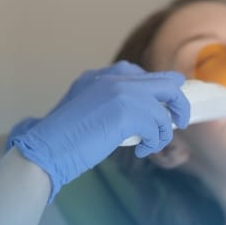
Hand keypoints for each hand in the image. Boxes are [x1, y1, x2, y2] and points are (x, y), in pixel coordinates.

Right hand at [8, 65, 188, 200]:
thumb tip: (139, 114)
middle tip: (179, 121)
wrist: (45, 149)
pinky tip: (143, 150)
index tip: (163, 107)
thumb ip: (109, 102)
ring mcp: (122, 91)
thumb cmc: (61, 138)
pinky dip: (154, 141)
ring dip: (163, 129)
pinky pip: (157, 125)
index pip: (142, 74)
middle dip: (178, 101)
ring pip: (165, 106)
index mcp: (102, 75)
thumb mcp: (84, 107)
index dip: (158, 90)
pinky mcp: (127, 111)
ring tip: (152, 144)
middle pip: (165, 82)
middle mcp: (114, 77)